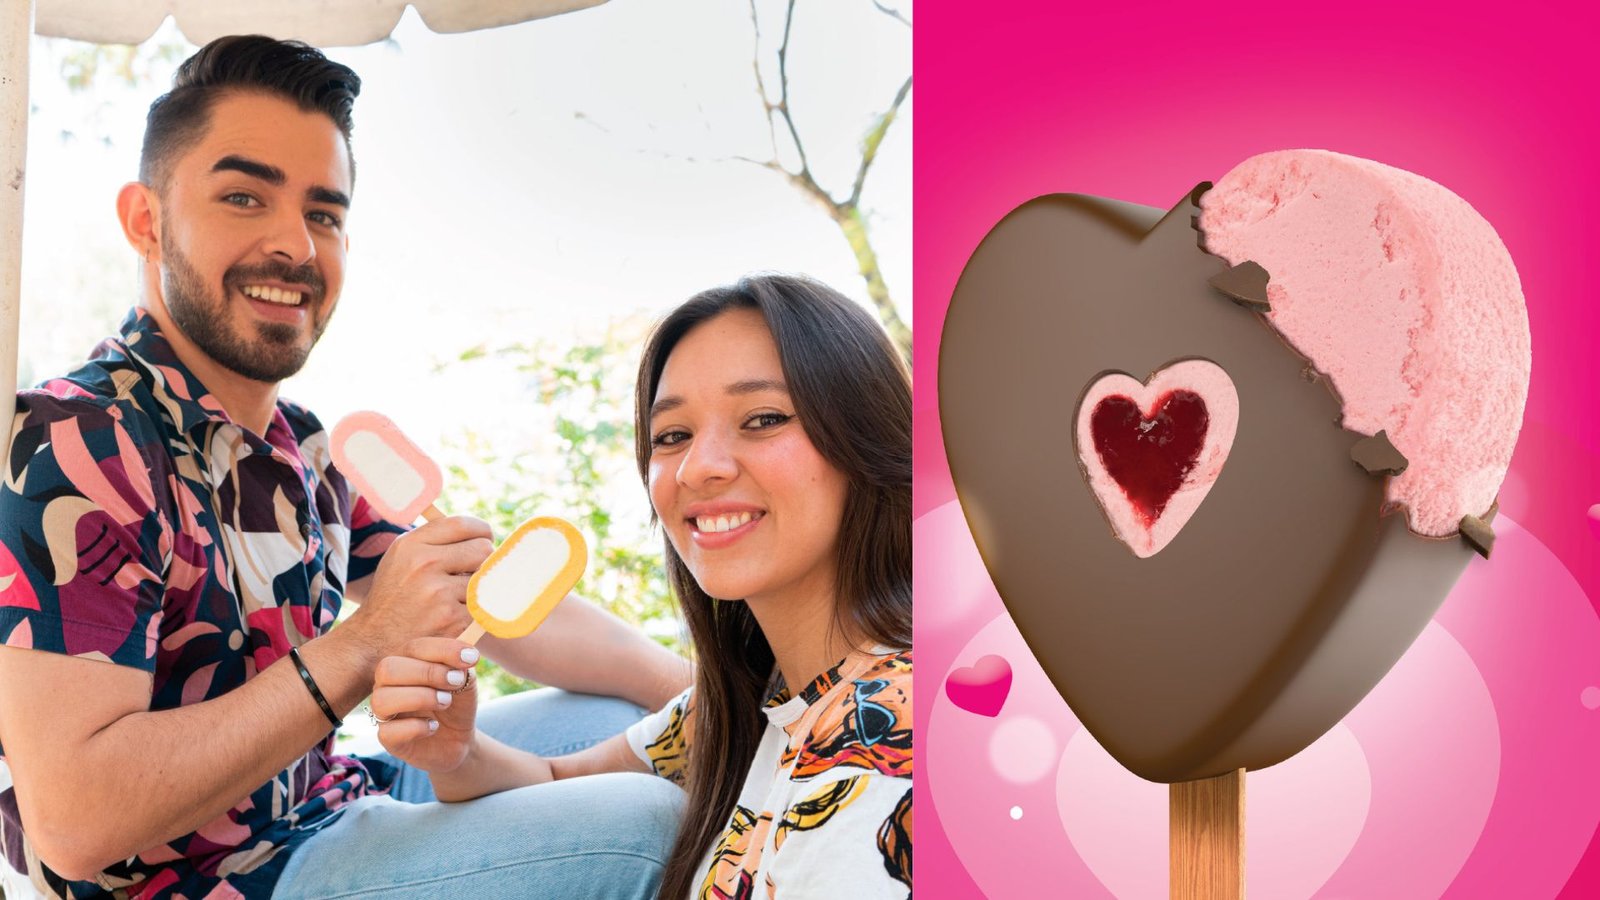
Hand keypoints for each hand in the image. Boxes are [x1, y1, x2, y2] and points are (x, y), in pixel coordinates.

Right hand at [348, 516, 492, 658]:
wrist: (374, 642)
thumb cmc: (395, 596)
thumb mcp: (400, 559)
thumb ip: (433, 541)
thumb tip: (478, 532)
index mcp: (411, 545)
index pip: (461, 524)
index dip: (480, 531)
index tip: (484, 538)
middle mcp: (424, 564)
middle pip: (482, 549)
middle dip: (483, 559)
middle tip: (474, 570)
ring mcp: (440, 593)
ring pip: (484, 579)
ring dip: (477, 587)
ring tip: (456, 596)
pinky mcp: (453, 619)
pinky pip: (481, 605)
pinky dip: (473, 610)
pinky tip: (454, 615)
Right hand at [372, 638, 481, 774]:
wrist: (459, 739)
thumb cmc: (456, 703)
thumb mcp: (465, 681)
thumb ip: (461, 666)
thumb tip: (464, 653)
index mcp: (405, 662)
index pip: (413, 647)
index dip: (443, 650)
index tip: (471, 658)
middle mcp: (388, 685)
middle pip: (387, 668)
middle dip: (427, 673)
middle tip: (455, 682)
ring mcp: (385, 712)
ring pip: (381, 699)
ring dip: (419, 698)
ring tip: (445, 702)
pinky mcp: (388, 739)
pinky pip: (388, 732)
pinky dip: (416, 728)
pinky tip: (433, 726)